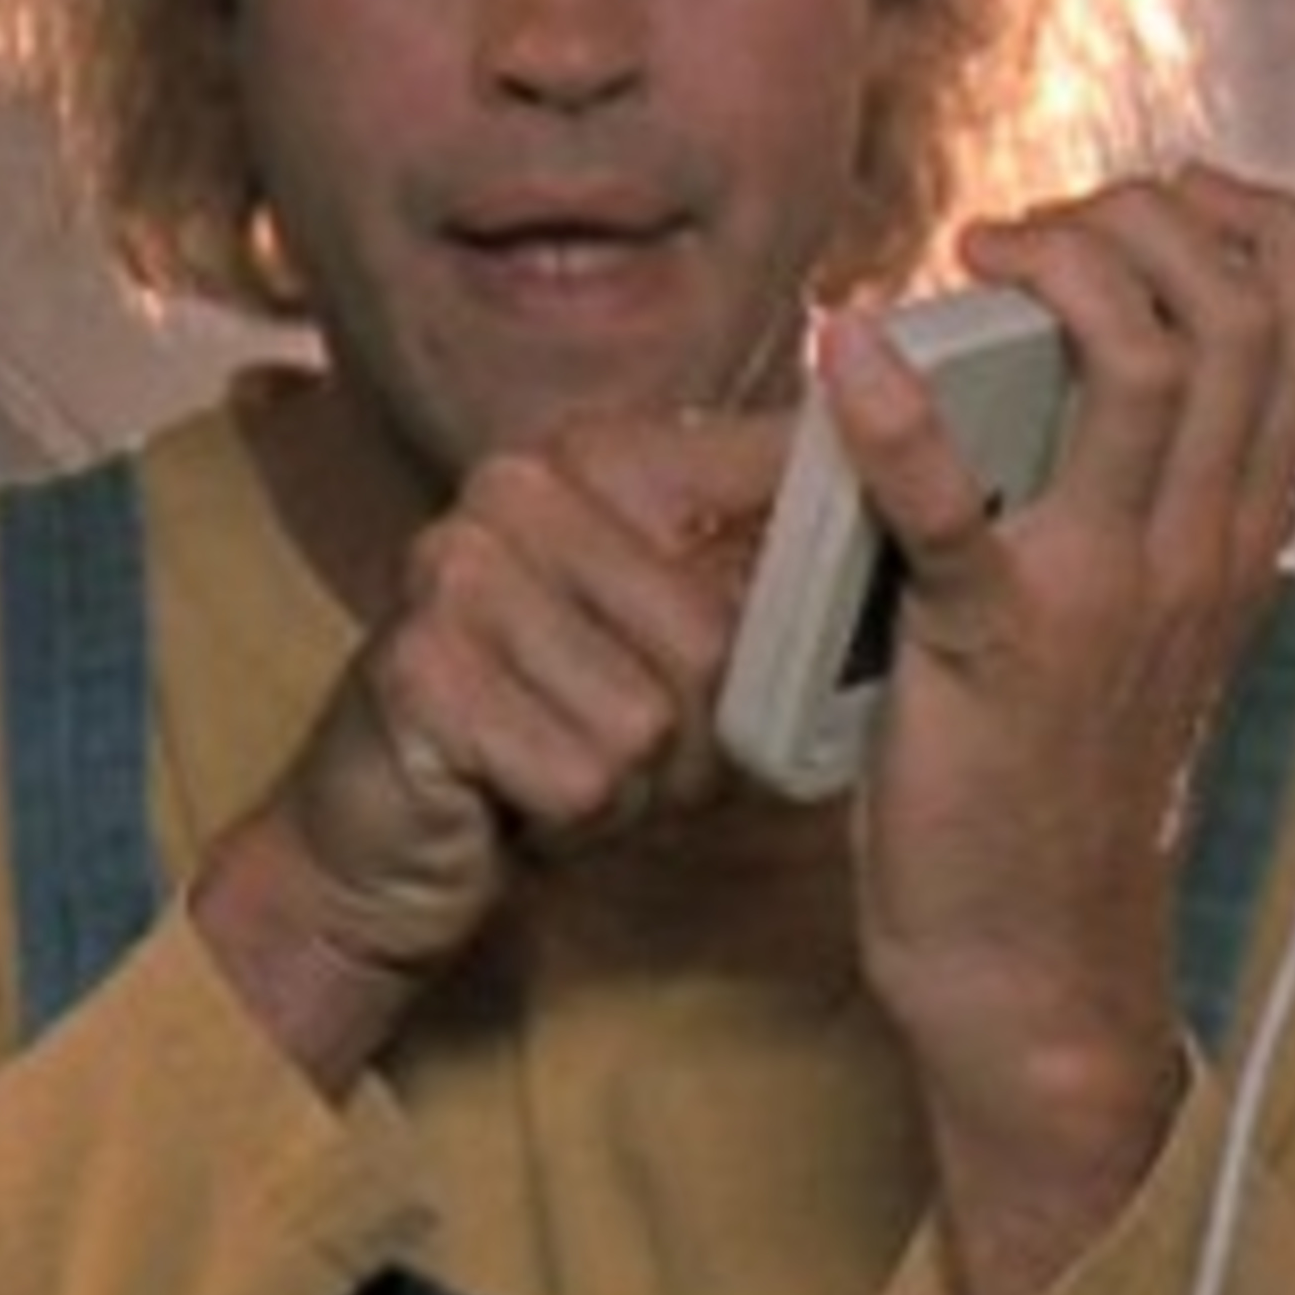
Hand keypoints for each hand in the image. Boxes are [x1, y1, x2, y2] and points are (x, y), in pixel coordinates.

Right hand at [191, 402, 784, 1093]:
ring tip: (572, 766)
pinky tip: (521, 799)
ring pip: (653, 716)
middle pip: (719, 634)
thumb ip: (766, 572)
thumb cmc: (548, 735)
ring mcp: (457, 568)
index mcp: (596, 453)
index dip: (811, 585)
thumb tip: (917, 494)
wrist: (377, 841)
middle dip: (700, 731)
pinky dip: (574, 820)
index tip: (796, 643)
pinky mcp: (420, 668)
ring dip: (635, 783)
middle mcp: (519, 486)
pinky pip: (583, 774)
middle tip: (633, 747)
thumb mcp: (672, 643)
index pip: (776, 471)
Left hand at [825, 162, 1294, 1294]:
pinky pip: (954, 505)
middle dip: (1133, 219)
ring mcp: (1109, 594)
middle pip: (1234, 309)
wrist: (1032, 961)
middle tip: (1012, 237)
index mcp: (1238, 532)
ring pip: (1144, 365)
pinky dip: (894, 414)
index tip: (1129, 204)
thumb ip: (1141, 500)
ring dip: (1054, 272)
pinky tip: (842, 347)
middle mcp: (1200, 547)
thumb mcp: (1139, 620)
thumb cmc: (1053, 774)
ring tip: (964, 261)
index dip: (1234, 220)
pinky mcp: (995, 647)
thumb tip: (1080, 373)